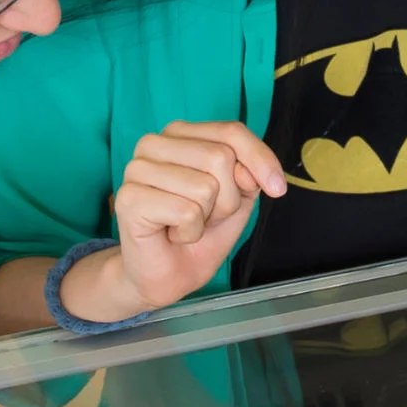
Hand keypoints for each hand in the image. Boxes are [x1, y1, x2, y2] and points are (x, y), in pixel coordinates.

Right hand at [67, 120, 286, 320]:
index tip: (277, 189)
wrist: (168, 275)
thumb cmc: (198, 233)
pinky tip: (172, 234)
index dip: (260, 159)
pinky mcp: (129, 198)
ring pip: (205, 186)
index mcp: (180, 135)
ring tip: (185, 225)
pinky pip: (186, 211)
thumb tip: (246, 171)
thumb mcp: (238, 197)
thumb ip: (246, 174)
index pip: (231, 131)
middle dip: (226, 200)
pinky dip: (189, 232)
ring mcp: (137, 169)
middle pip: (220, 157)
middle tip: (204, 216)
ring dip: (205, 218)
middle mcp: (154, 143)